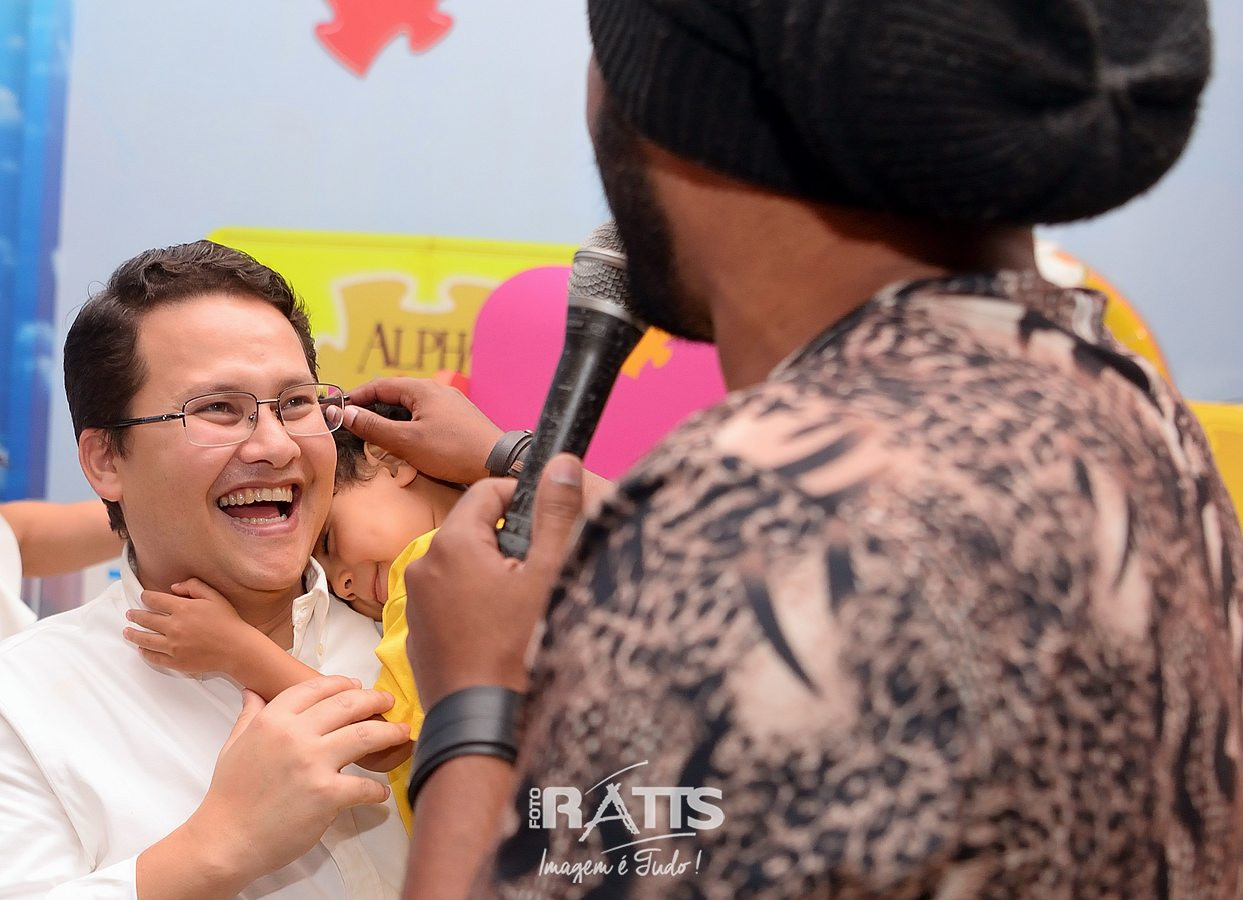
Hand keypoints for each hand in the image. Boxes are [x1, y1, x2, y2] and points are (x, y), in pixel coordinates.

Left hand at [124, 578, 253, 676]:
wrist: (237, 648)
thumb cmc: (228, 621)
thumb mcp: (214, 596)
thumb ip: (193, 586)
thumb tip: (173, 587)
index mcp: (183, 609)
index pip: (154, 600)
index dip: (146, 597)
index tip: (143, 597)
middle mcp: (174, 627)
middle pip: (146, 619)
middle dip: (135, 615)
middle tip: (130, 614)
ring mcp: (173, 646)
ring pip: (144, 639)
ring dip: (133, 634)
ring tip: (127, 632)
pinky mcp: (175, 661)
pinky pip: (153, 657)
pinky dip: (145, 652)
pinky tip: (142, 649)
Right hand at [190, 677, 408, 881]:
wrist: (225, 841)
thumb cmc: (229, 796)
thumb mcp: (233, 746)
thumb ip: (249, 716)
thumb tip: (253, 692)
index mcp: (273, 720)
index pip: (316, 688)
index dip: (342, 684)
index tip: (357, 686)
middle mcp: (295, 735)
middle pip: (348, 704)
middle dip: (374, 699)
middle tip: (388, 701)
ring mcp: (313, 764)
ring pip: (365, 735)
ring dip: (389, 731)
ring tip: (402, 732)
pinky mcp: (327, 794)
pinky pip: (364, 785)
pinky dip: (377, 789)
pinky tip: (381, 792)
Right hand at [342, 377, 503, 484]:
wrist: (499, 463)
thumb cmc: (453, 451)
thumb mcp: (406, 442)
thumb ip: (373, 427)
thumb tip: (346, 413)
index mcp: (422, 389)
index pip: (378, 385)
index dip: (356, 397)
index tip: (339, 410)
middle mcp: (437, 390)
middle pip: (395, 395)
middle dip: (373, 410)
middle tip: (355, 427)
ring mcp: (451, 404)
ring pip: (411, 408)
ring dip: (392, 421)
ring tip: (378, 438)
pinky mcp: (460, 419)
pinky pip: (426, 417)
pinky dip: (410, 427)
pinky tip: (408, 444)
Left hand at [404, 453, 584, 708]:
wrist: (481, 723)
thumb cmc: (517, 650)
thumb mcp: (548, 574)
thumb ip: (555, 512)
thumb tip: (562, 462)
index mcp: (453, 543)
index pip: (487, 490)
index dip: (523, 498)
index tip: (548, 521)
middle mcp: (424, 565)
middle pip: (474, 528)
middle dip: (509, 540)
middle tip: (540, 572)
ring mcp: (416, 601)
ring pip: (462, 564)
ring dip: (492, 572)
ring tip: (522, 606)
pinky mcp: (419, 630)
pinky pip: (450, 598)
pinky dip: (474, 602)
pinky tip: (500, 630)